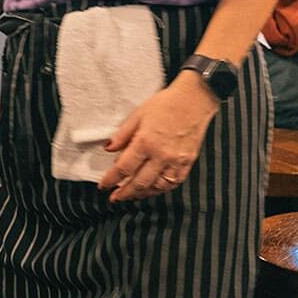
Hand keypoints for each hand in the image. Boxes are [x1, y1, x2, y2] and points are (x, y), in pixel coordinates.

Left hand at [97, 73, 218, 201]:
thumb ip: (122, 134)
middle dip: (124, 193)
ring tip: (132, 195)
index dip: (111, 180)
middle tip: (115, 197)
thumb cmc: (166, 104)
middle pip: (139, 182)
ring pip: (156, 187)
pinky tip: (152, 188)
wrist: (194, 100)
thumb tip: (108, 148)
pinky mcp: (187, 163)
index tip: (104, 186)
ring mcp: (176, 161)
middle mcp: (161, 155)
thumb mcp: (138, 114)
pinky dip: (160, 189)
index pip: (123, 168)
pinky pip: (173, 183)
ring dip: (142, 194)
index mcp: (145, 142)